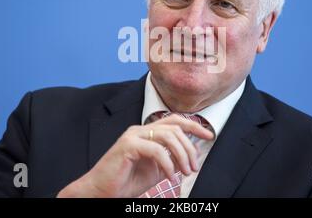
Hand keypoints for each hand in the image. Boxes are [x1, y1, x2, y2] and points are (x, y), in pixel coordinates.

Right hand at [57, 114, 213, 196]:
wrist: (101, 191)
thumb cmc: (126, 181)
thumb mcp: (156, 170)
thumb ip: (171, 160)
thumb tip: (190, 157)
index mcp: (147, 132)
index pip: (175, 121)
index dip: (194, 125)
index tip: (209, 136)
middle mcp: (140, 129)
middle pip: (175, 127)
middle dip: (190, 147)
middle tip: (194, 167)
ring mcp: (133, 135)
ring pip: (168, 136)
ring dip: (182, 155)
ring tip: (185, 172)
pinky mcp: (127, 146)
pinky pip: (156, 150)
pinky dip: (167, 164)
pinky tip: (169, 176)